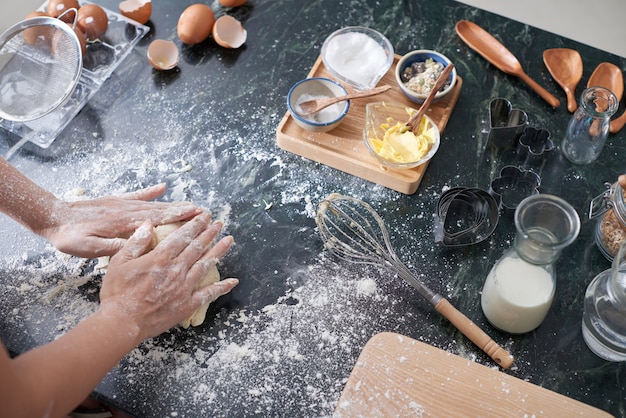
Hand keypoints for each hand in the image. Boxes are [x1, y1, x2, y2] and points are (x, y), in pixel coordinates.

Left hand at [40, 184, 202, 257]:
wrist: (52, 217)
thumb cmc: (69, 236)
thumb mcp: (88, 248)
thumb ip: (112, 247)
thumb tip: (136, 247)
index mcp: (123, 224)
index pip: (157, 220)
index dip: (178, 218)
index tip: (197, 216)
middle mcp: (127, 211)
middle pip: (161, 210)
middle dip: (183, 210)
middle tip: (204, 211)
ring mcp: (122, 204)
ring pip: (153, 204)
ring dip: (173, 203)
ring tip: (192, 203)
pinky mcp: (115, 201)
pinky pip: (137, 195)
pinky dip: (150, 191)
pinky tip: (162, 187)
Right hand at [98, 213, 237, 341]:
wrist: (121, 323)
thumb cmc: (117, 293)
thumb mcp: (119, 262)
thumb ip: (136, 241)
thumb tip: (149, 223)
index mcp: (160, 258)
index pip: (182, 236)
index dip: (195, 225)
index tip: (204, 216)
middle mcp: (176, 270)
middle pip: (197, 248)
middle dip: (210, 233)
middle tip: (219, 223)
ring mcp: (184, 288)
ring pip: (205, 265)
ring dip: (219, 252)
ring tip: (229, 240)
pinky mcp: (187, 304)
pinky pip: (208, 294)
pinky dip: (222, 287)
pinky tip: (233, 281)